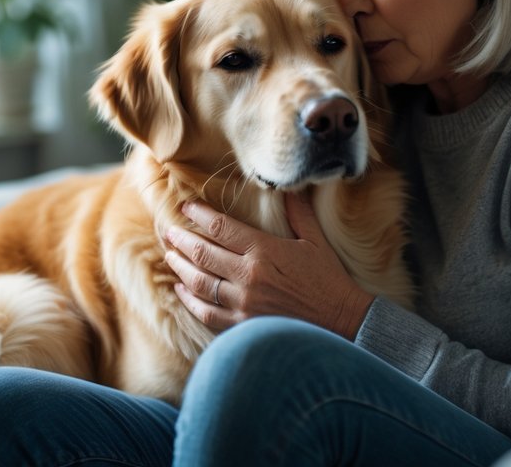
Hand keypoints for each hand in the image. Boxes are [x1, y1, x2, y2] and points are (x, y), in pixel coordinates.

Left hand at [163, 190, 374, 339]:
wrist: (342, 322)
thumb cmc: (329, 279)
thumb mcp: (315, 240)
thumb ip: (297, 212)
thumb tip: (287, 186)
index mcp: (264, 250)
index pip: (220, 227)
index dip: (199, 215)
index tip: (186, 207)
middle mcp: (248, 275)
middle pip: (202, 252)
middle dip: (180, 239)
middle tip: (168, 231)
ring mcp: (243, 302)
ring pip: (198, 281)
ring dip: (180, 266)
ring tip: (170, 256)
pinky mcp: (243, 325)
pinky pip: (206, 311)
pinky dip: (189, 300)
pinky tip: (181, 290)